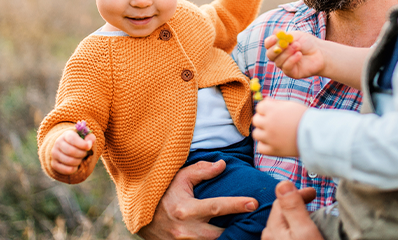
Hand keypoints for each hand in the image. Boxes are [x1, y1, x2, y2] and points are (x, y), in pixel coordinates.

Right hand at [50, 130, 94, 174]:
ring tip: (80, 159)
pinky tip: (75, 166)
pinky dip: (74, 169)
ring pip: (69, 161)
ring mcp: (55, 154)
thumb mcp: (84, 138)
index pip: (73, 139)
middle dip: (82, 154)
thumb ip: (90, 138)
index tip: (89, 147)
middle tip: (85, 154)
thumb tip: (89, 143)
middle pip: (71, 151)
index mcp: (66, 135)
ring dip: (78, 162)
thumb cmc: (78, 143)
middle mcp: (58, 143)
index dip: (82, 144)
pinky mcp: (54, 164)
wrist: (66, 149)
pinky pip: (66, 169)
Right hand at [138, 160, 258, 239]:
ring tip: (243, 229)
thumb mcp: (179, 178)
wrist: (143, 218)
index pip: (216, 207)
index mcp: (186, 210)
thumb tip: (223, 165)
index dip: (236, 205)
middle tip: (254, 221)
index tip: (254, 203)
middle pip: (221, 234)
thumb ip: (201, 171)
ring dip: (229, 237)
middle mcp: (187, 230)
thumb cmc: (163, 194)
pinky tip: (228, 234)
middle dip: (238, 229)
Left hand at [252, 99, 306, 156]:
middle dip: (263, 120)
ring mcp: (270, 138)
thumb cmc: (304, 118)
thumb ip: (276, 103)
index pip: (259, 107)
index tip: (274, 112)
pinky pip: (260, 148)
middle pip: (255, 120)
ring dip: (262, 133)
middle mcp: (269, 123)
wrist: (315, 135)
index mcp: (272, 110)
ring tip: (273, 133)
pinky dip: (264, 145)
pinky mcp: (274, 150)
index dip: (266, 109)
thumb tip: (265, 100)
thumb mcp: (291, 105)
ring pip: (256, 134)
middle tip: (274, 123)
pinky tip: (273, 142)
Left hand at [262, 181, 321, 239]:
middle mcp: (269, 236)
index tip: (313, 192)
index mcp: (273, 227)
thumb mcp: (304, 230)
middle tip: (312, 199)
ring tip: (309, 215)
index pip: (281, 200)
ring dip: (294, 215)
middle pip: (281, 211)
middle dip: (295, 202)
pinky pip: (285, 233)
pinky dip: (293, 227)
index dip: (298, 193)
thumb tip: (283, 183)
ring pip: (283, 223)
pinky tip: (302, 231)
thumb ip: (293, 207)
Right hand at [264, 30, 324, 79]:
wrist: (320, 53)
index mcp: (278, 46)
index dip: (270, 42)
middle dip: (277, 49)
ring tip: (298, 46)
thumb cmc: (308, 43)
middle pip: (270, 55)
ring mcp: (284, 65)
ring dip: (288, 53)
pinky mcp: (291, 73)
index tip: (275, 38)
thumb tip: (276, 32)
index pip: (268, 45)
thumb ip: (286, 36)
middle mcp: (279, 56)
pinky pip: (286, 67)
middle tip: (286, 44)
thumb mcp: (297, 36)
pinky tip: (299, 54)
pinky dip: (292, 60)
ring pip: (278, 61)